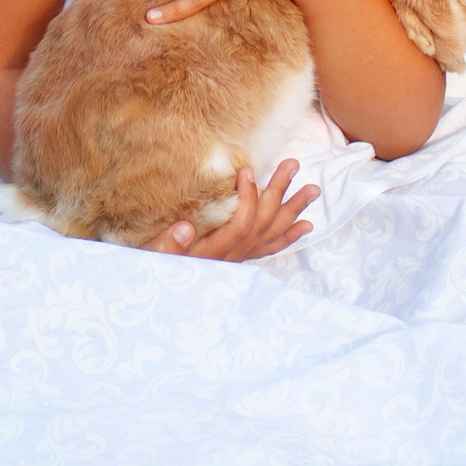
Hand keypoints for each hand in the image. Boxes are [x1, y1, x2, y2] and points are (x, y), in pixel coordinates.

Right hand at [144, 160, 317, 259]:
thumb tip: (185, 228)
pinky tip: (305, 226)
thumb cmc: (155, 270)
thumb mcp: (154, 258)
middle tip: (292, 166)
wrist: (164, 300)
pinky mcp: (240, 262)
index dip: (247, 198)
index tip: (247, 171)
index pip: (239, 225)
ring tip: (312, 191)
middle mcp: (231, 258)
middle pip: (262, 224)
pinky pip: (269, 249)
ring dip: (292, 212)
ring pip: (271, 235)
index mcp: (212, 253)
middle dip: (279, 194)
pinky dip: (288, 237)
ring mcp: (238, 261)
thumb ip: (168, 245)